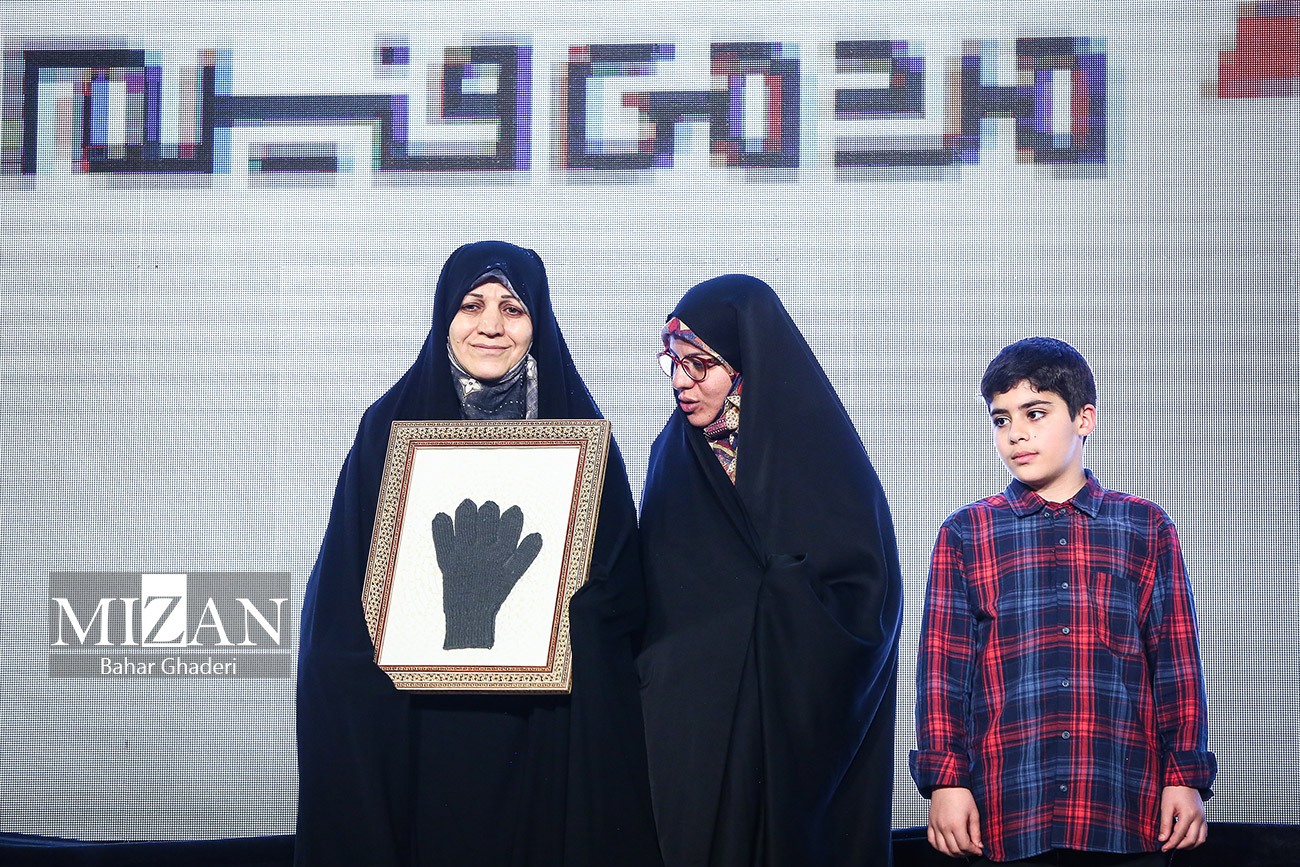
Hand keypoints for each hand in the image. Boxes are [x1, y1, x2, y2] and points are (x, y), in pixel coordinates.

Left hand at [432, 499, 541, 649]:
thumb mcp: (511, 577)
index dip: (513, 516)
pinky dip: (440, 525)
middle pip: (487, 520)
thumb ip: (525, 556)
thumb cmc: (491, 594)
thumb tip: (538, 535)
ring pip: (465, 522)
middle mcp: (482, 554)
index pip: (510, 528)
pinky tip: (442, 516)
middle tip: (489, 508)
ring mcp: (462, 556)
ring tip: (467, 505)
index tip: (514, 510)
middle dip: (489, 510)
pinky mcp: (446, 560)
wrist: (468, 616)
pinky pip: (441, 538)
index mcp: (500, 558)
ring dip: (466, 511)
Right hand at [927, 786, 982, 857]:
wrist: (947, 782)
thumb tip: (978, 845)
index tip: (978, 850)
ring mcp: (936, 825)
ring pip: (942, 848)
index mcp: (956, 824)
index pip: (965, 846)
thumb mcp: (974, 813)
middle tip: (971, 850)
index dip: (973, 851)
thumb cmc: (961, 794)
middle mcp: (944, 827)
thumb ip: (976, 831)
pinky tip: (945, 846)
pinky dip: (938, 847)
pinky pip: (931, 840)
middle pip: (954, 850)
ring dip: (952, 853)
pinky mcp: (930, 823)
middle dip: (964, 853)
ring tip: (959, 850)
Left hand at [1158, 785, 1207, 850]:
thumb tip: (1163, 838)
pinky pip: (1204, 834)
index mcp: (1189, 814)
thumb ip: (1165, 824)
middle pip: (1192, 840)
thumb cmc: (1174, 790)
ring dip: (1190, 845)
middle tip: (1169, 846)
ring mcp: (1203, 818)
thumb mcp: (1166, 806)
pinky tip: (1186, 837)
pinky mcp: (1204, 817)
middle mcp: (1199, 818)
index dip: (1171, 843)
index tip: (1163, 847)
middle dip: (1180, 846)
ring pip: (1201, 839)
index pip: (1180, 835)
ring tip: (1177, 844)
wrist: (1184, 779)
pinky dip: (1196, 839)